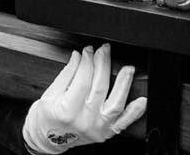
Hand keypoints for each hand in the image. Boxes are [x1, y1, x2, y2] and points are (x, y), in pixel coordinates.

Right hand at [22, 44, 145, 153]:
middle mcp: (84, 120)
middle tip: (104, 50)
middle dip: (102, 64)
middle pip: (99, 88)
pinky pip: (124, 122)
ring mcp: (97, 128)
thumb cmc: (47, 117)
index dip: (87, 62)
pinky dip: (135, 111)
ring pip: (115, 104)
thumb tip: (78, 56)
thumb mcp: (50, 93)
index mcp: (67, 110)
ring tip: (128, 69)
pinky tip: (142, 100)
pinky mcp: (106, 132)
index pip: (82, 81)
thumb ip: (67, 74)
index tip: (88, 50)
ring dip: (123, 84)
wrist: (49, 138)